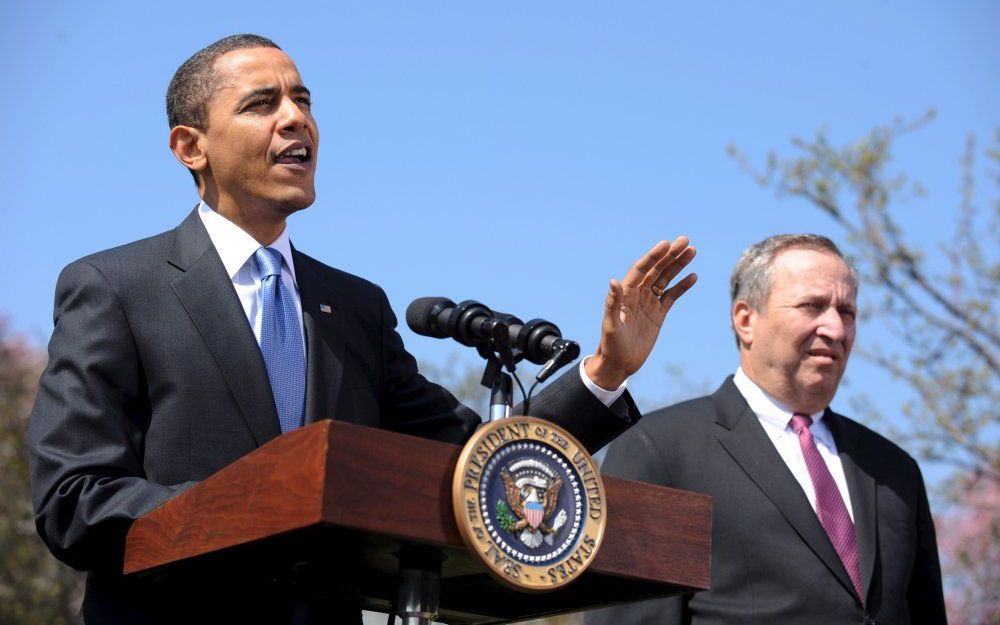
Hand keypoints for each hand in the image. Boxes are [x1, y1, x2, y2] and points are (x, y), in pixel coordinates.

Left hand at [585, 236, 696, 389]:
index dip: (653, 256)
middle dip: (670, 255)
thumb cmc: (610, 345)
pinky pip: (672, 296)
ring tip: (692, 251)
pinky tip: (693, 276)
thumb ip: (612, 303)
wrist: (619, 363)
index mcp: (625, 293)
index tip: (666, 244)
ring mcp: (649, 303)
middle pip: (656, 269)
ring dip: (678, 265)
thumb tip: (613, 281)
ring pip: (666, 279)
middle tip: (685, 241)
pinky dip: (682, 286)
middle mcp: (637, 294)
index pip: (641, 269)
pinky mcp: (658, 314)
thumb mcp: (610, 325)